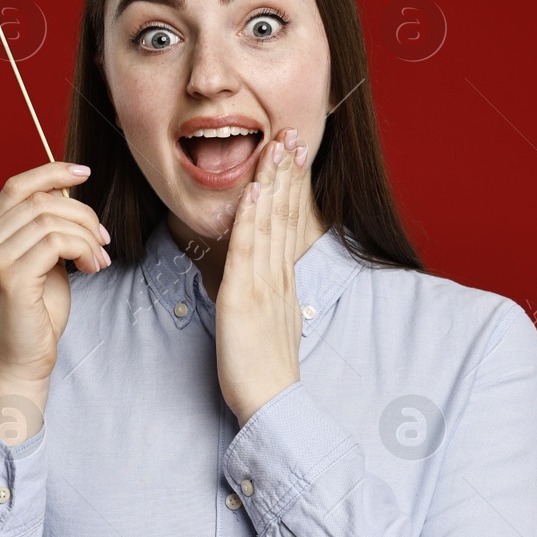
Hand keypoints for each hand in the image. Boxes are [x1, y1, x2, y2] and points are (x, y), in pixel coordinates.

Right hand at [0, 160, 109, 390]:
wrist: (22, 363)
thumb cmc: (36, 315)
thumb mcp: (43, 262)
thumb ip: (48, 229)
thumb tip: (70, 193)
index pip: (16, 186)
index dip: (51, 172)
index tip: (83, 172)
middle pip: (40, 200)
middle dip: (81, 213)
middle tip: (103, 238)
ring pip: (50, 220)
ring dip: (87, 235)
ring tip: (100, 258)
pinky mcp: (11, 279)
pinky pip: (56, 242)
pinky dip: (84, 249)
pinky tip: (93, 267)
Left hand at [216, 127, 308, 423]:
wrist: (270, 402)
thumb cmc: (265, 368)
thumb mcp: (271, 321)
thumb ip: (270, 293)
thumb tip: (265, 275)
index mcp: (283, 280)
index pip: (288, 222)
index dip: (291, 186)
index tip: (293, 155)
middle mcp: (278, 276)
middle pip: (284, 214)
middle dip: (287, 173)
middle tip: (292, 134)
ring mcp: (263, 285)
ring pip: (269, 224)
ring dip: (272, 184)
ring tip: (276, 148)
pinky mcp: (243, 298)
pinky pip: (248, 252)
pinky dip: (252, 220)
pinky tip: (254, 194)